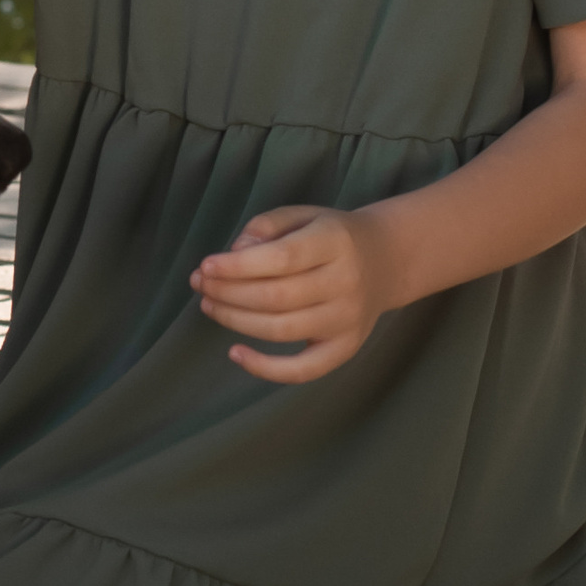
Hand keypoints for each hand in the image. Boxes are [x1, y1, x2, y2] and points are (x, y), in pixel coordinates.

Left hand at [190, 204, 403, 384]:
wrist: (385, 260)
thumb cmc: (330, 235)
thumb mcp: (302, 215)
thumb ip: (266, 227)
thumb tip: (235, 254)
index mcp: (335, 242)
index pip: (281, 259)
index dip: (238, 267)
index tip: (206, 266)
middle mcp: (346, 283)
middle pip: (277, 297)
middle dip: (229, 293)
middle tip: (200, 284)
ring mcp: (348, 320)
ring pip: (283, 331)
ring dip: (236, 321)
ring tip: (209, 305)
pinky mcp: (346, 348)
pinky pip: (304, 370)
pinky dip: (266, 369)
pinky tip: (235, 353)